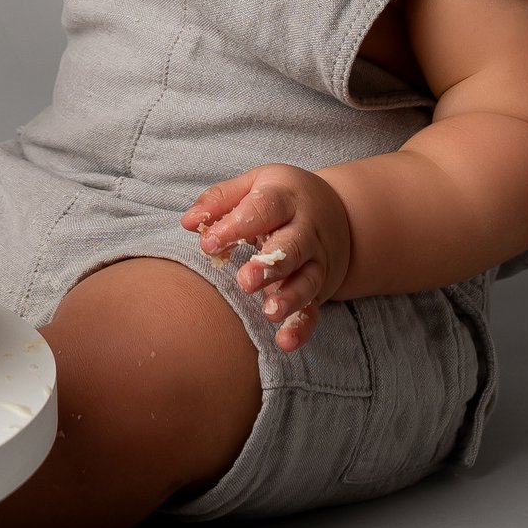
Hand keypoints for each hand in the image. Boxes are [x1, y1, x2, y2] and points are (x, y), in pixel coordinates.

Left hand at [181, 163, 354, 352]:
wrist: (339, 213)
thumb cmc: (281, 199)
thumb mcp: (253, 185)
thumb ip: (219, 200)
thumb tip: (189, 222)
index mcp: (286, 199)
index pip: (263, 209)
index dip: (236, 226)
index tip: (208, 244)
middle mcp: (306, 231)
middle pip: (292, 246)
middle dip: (270, 265)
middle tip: (245, 281)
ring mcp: (316, 261)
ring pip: (307, 280)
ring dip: (290, 298)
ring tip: (269, 312)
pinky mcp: (319, 289)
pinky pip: (314, 309)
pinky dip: (302, 327)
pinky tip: (286, 342)